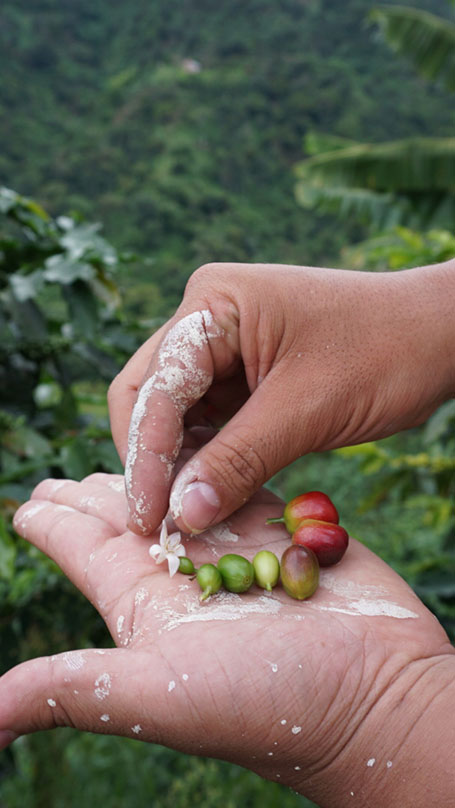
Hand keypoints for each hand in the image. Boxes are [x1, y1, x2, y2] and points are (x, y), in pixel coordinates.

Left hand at [4, 471, 454, 806]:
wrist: (373, 697)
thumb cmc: (267, 702)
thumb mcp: (157, 694)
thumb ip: (74, 689)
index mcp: (147, 604)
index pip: (87, 553)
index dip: (53, 526)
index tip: (27, 502)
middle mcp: (186, 574)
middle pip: (127, 520)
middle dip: (94, 495)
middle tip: (60, 475)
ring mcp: (238, 550)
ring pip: (183, 498)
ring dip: (152, 473)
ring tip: (125, 453)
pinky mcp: (285, 532)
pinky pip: (240, 487)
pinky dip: (218, 465)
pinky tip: (200, 449)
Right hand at [108, 261, 454, 535]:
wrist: (439, 336)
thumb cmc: (384, 353)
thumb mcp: (308, 410)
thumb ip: (238, 462)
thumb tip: (181, 516)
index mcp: (214, 305)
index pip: (156, 387)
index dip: (145, 458)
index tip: (146, 521)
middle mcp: (207, 318)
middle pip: (150, 397)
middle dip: (152, 461)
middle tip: (155, 526)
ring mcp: (224, 347)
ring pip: (175, 416)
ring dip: (177, 467)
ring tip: (183, 520)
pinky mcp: (243, 376)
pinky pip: (209, 424)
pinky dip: (207, 462)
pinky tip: (210, 498)